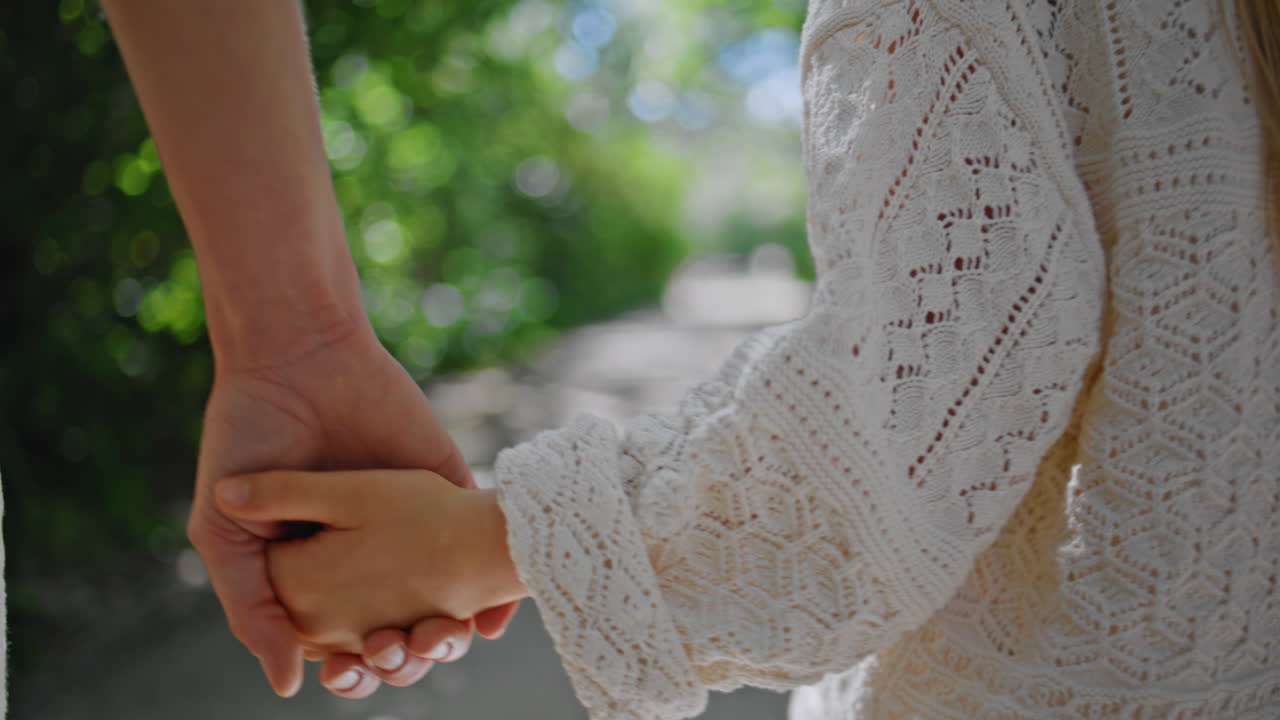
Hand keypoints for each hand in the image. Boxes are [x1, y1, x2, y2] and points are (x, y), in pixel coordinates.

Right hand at [188, 322, 518, 696]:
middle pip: (399, 631)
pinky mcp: (450, 485)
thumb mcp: (227, 532)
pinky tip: (489, 615)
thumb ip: (252, 609)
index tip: (352, 674)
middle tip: (400, 656)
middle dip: (404, 657)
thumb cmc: (246, 442)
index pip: (343, 642)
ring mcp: (413, 521)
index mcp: (315, 571)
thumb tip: (288, 687)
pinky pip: (478, 541)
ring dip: (449, 634)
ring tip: (443, 638)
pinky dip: (492, 587)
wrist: (294, 359)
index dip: (351, 668)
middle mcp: (369, 555)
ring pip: (446, 600)